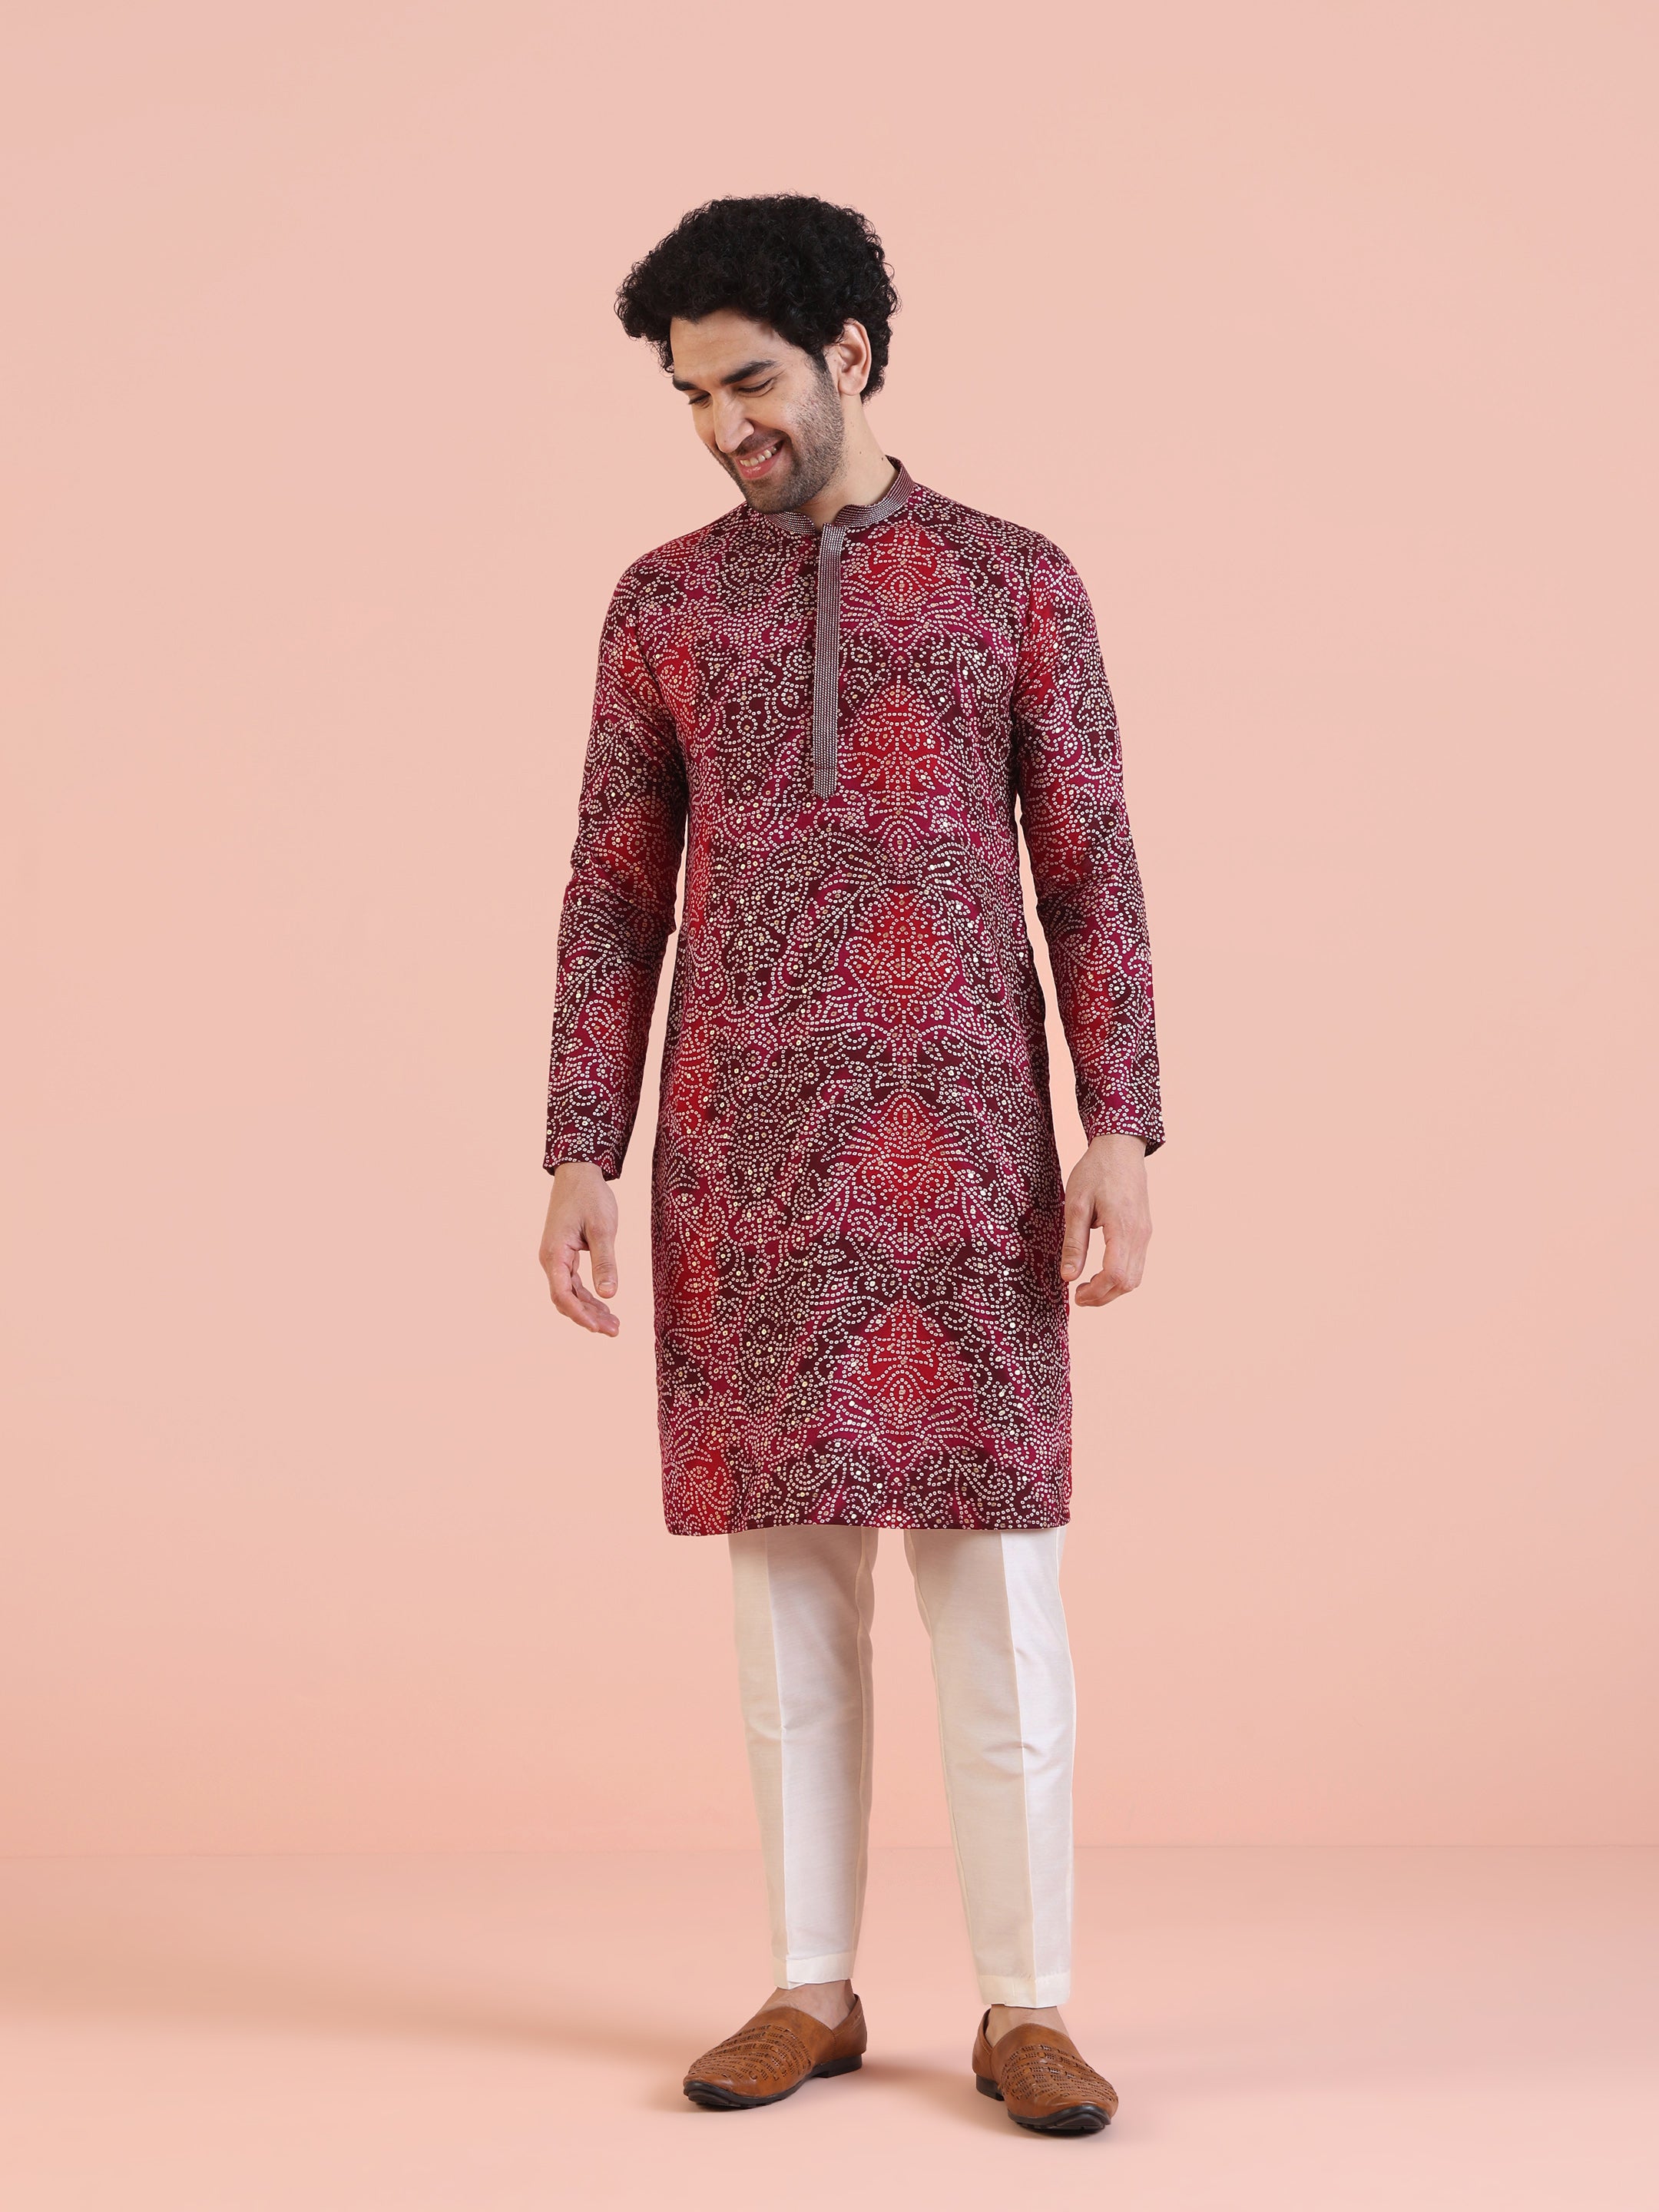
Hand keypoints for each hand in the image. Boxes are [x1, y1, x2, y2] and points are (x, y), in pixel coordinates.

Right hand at [539, 1162, 621, 1333]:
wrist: (578, 1172)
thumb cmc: (590, 1196)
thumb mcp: (603, 1228)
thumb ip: (605, 1261)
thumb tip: (609, 1294)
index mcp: (555, 1254)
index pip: (563, 1295)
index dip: (580, 1315)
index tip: (599, 1328)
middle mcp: (551, 1260)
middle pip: (566, 1300)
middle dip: (588, 1318)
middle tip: (614, 1330)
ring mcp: (556, 1258)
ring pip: (570, 1294)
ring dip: (590, 1309)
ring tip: (613, 1324)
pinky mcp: (564, 1255)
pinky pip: (573, 1283)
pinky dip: (588, 1296)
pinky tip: (605, 1305)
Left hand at [1060, 1131, 1150, 1306]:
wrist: (1120, 1148)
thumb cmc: (1095, 1172)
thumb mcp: (1075, 1205)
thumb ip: (1074, 1243)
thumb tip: (1068, 1276)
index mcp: (1122, 1228)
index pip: (1114, 1275)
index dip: (1095, 1292)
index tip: (1075, 1295)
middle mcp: (1140, 1234)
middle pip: (1128, 1283)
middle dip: (1103, 1296)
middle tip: (1078, 1296)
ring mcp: (1145, 1233)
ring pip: (1135, 1277)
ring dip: (1112, 1289)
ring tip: (1087, 1287)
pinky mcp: (1144, 1231)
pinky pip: (1137, 1264)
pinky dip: (1120, 1277)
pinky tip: (1100, 1272)